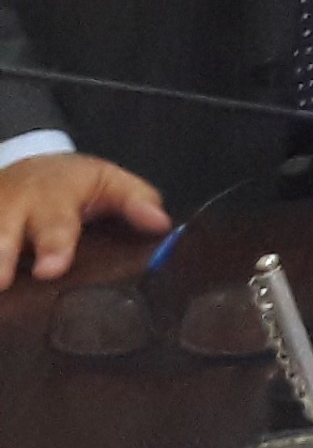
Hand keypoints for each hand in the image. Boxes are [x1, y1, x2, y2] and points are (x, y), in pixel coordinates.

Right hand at [0, 151, 168, 288]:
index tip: (52, 267)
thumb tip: (161, 222)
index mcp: (53, 198)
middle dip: (2, 255)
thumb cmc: (71, 184)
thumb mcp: (108, 181)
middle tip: (1, 281)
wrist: (26, 166)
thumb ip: (135, 200)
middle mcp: (13, 209)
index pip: (56, 223)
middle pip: (3, 233)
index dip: (53, 245)